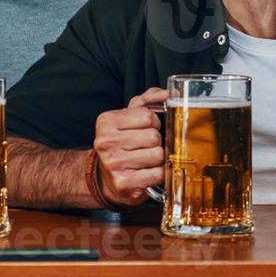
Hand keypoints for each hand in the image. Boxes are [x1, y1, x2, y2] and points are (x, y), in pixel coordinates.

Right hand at [93, 87, 165, 205]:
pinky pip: (158, 174)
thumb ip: (149, 100)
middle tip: (146, 146)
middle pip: (153, 136)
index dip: (154, 123)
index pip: (148, 116)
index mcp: (106, 122)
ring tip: (147, 160)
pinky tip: (148, 172)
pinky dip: (158, 174)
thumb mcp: (129, 116)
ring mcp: (114, 164)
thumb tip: (170, 93)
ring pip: (158, 155)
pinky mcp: (124, 184)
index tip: (146, 129)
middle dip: (156, 141)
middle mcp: (106, 142)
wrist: (105, 178)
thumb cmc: (122, 144)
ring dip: (158, 158)